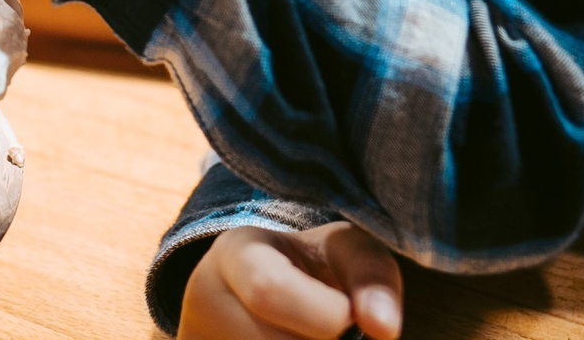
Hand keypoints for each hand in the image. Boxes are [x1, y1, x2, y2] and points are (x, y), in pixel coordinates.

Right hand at [180, 223, 404, 339]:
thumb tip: (384, 328)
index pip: (268, 290)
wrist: (263, 281)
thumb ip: (372, 279)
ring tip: (309, 336)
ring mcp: (199, 338)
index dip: (321, 315)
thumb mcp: (345, 252)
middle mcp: (205, 299)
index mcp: (237, 254)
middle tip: (333, 332)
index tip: (348, 318)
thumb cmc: (314, 267)